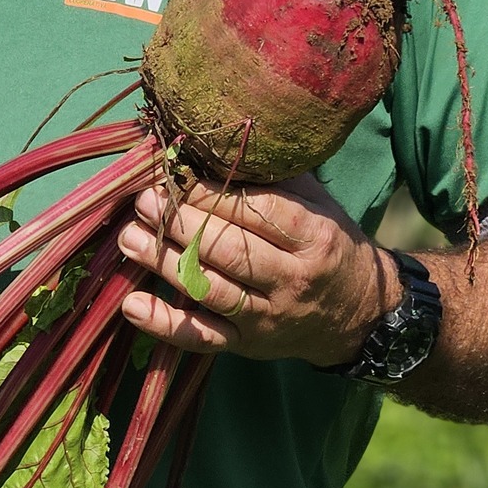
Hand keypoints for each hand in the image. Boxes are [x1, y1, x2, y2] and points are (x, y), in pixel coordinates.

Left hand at [118, 174, 400, 361]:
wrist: (358, 314)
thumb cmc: (326, 244)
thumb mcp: (317, 205)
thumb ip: (275, 177)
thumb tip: (220, 142)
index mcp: (313, 236)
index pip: (256, 212)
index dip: (211, 194)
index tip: (175, 174)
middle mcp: (292, 279)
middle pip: (229, 250)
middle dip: (180, 223)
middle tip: (143, 201)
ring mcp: (268, 316)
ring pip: (210, 290)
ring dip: (163, 264)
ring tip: (129, 238)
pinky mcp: (247, 345)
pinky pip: (203, 337)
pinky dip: (166, 324)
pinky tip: (132, 305)